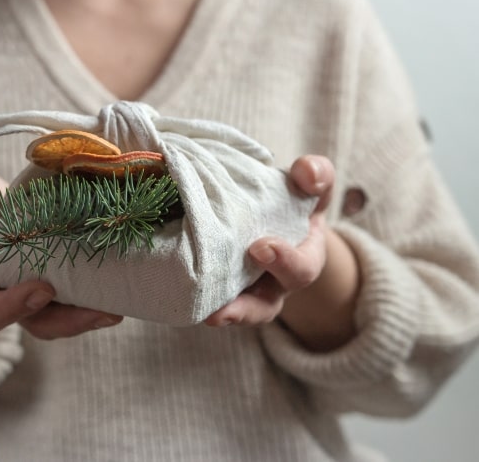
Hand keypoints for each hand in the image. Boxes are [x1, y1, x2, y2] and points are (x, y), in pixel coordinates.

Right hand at [0, 171, 121, 357]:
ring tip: (118, 307)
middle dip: (70, 322)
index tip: (43, 288)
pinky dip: (100, 298)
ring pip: (64, 320)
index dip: (13, 309)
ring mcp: (40, 296)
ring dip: (91, 317)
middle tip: (100, 311)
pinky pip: (80, 302)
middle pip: (38, 324)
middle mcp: (12, 297)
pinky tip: (124, 288)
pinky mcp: (63, 286)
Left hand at [205, 155, 358, 350]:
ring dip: (219, 316)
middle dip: (247, 307)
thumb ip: (316, 174)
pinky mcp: (216, 287)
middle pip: (264, 307)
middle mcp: (273, 284)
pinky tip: (175, 293)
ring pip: (234, 314)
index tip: (262, 247)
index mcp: (302, 259)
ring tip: (203, 317)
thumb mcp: (310, 183)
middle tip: (225, 305)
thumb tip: (307, 175)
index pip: (301, 270)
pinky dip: (194, 299)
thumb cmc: (293, 197)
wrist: (269, 209)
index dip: (285, 262)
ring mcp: (244, 290)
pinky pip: (207, 301)